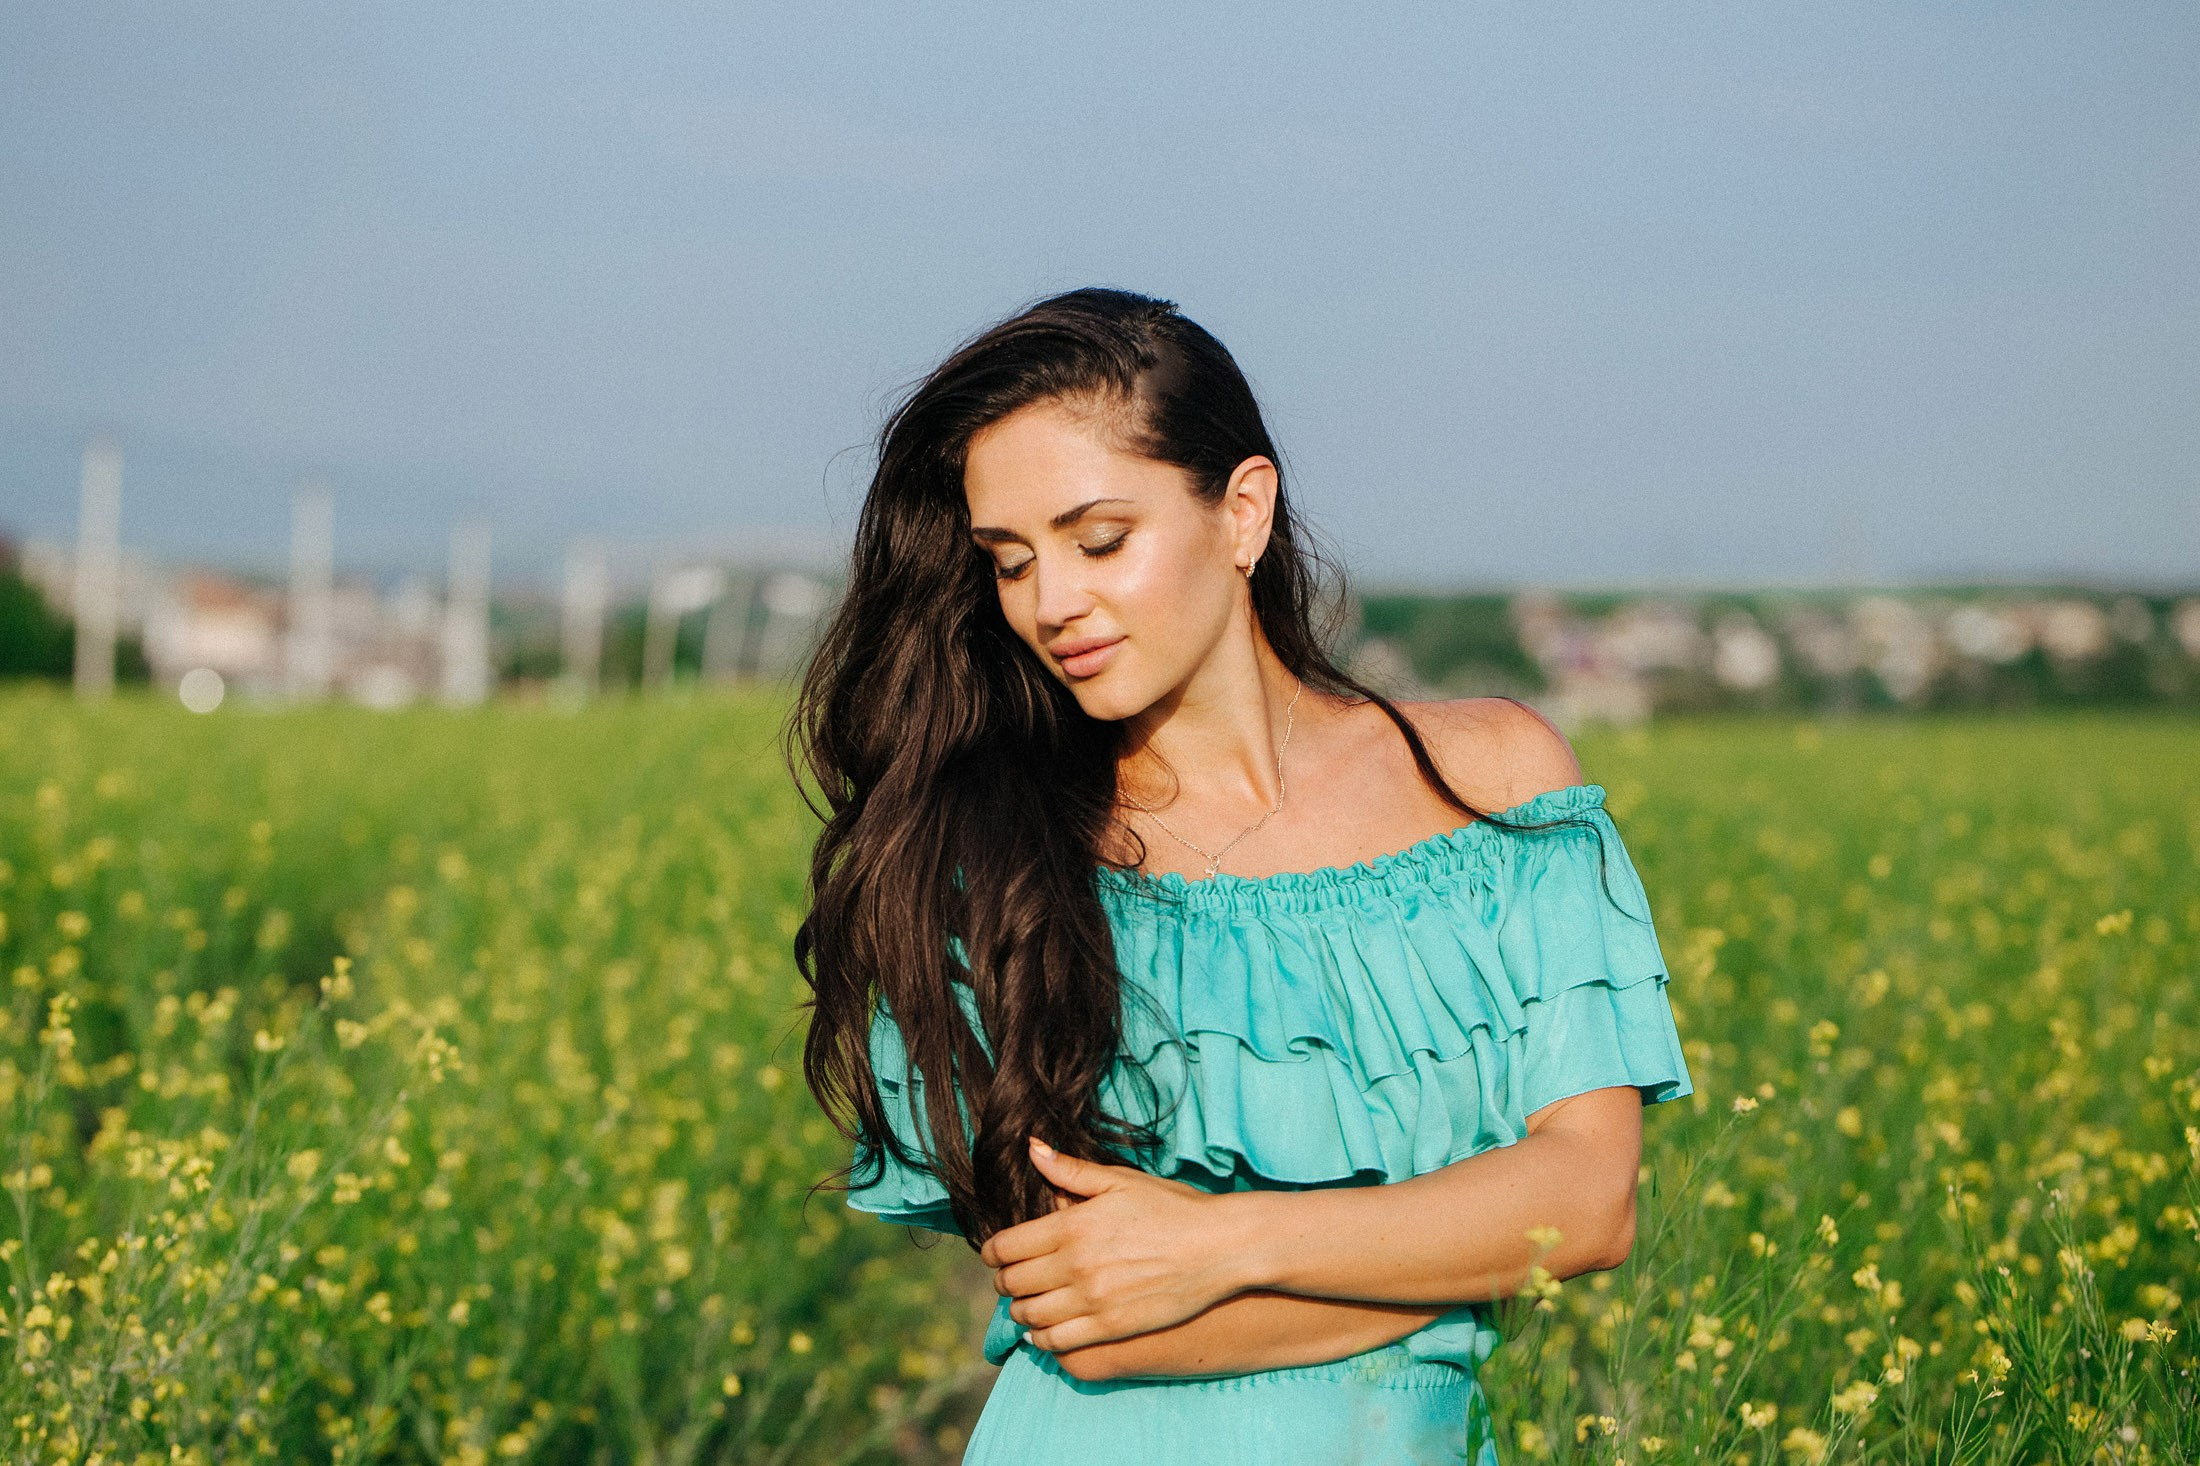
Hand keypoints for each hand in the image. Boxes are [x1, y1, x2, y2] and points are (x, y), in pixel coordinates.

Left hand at [977, 1137, 1253, 1353]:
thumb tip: (1032, 1148)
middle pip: (1012, 1283)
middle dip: (1004, 1280)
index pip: (1005, 1248)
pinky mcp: (1111, 1328)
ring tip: (1028, 1302)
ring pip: (1029, 1315)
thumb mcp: (1120, 1181)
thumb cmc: (1172, 1208)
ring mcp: (1093, 1301)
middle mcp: (1075, 1266)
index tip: (996, 1253)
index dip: (992, 1252)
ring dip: (1021, 1310)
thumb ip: (1070, 1170)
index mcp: (1072, 1226)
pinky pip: (1057, 1342)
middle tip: (1012, 1277)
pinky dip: (1042, 1338)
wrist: (1219, 1247)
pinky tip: (1044, 1330)